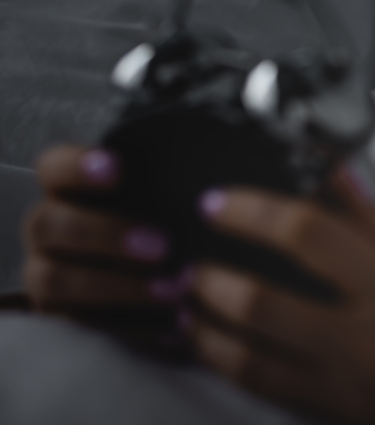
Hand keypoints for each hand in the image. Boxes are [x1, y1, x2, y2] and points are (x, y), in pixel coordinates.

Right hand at [23, 144, 187, 346]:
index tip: (119, 169)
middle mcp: (47, 229)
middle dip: (107, 234)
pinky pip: (82, 323)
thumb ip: (168, 184)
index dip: (78, 167)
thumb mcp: (165, 195)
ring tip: (170, 291)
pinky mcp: (64, 316)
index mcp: (66, 188)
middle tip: (163, 247)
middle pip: (50, 225)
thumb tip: (209, 187)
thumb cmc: (165, 217)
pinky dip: (129, 324)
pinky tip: (171, 323)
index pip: (54, 167)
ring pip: (56, 279)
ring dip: (116, 286)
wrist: (166, 269)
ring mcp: (47, 274)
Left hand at [189, 170, 374, 423]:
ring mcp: (343, 388)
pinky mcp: (333, 418)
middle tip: (191, 256)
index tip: (220, 201)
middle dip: (210, 275)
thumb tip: (332, 174)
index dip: (252, 211)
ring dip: (203, 327)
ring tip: (188, 301)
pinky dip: (229, 366)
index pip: (307, 236)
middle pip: (259, 302)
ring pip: (246, 359)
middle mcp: (363, 341)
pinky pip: (264, 392)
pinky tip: (215, 347)